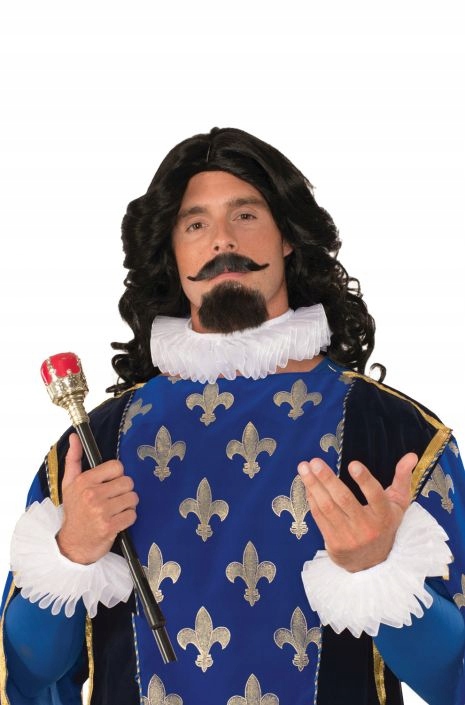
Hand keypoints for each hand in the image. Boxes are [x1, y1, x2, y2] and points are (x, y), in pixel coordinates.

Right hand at [56, 433, 138, 564]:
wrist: (73, 543)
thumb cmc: (74, 511)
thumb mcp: (69, 483)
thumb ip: (74, 459)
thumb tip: (74, 437)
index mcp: (84, 481)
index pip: (117, 467)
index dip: (117, 475)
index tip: (110, 484)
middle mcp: (92, 495)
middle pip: (128, 482)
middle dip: (124, 491)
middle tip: (113, 499)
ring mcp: (101, 511)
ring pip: (132, 498)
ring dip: (127, 505)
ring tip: (115, 510)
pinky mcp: (110, 526)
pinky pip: (132, 515)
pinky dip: (128, 518)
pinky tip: (117, 521)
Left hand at [297, 452, 417, 571]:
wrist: (373, 563)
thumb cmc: (385, 525)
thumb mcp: (398, 504)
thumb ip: (403, 478)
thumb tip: (412, 456)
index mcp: (385, 515)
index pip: (376, 496)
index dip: (364, 480)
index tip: (353, 464)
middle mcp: (367, 527)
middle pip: (344, 499)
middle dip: (327, 479)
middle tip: (314, 462)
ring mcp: (350, 537)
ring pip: (328, 507)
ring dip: (313, 486)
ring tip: (303, 468)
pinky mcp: (335, 544)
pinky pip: (320, 517)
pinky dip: (312, 499)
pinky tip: (307, 485)